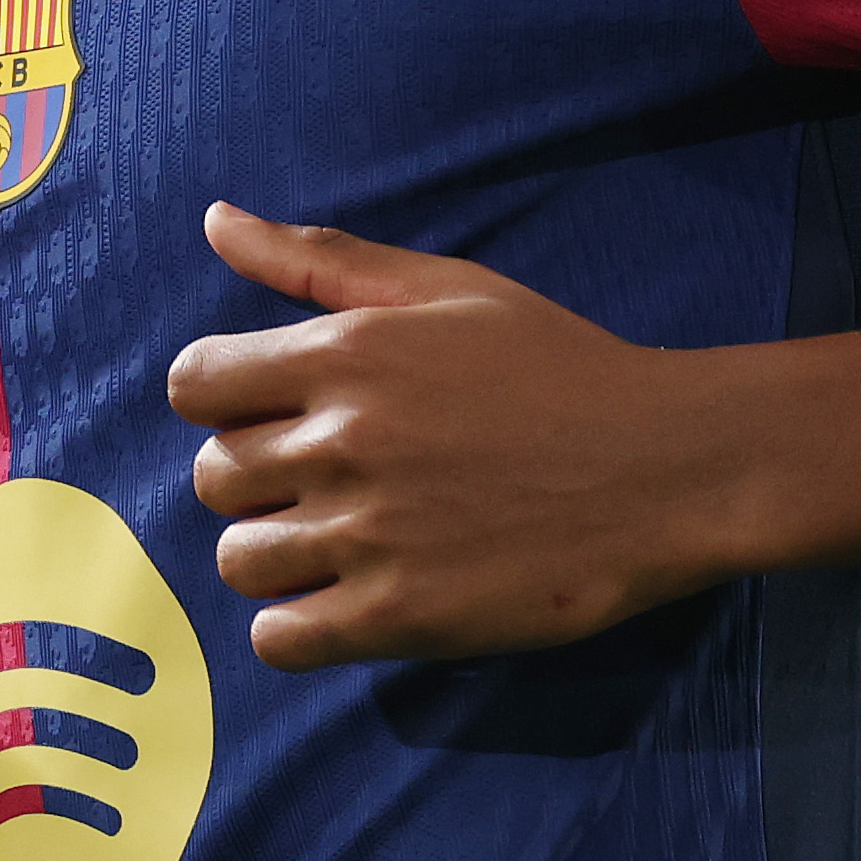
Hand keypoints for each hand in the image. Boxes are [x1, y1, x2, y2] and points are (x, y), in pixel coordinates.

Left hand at [168, 204, 729, 671]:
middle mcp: (341, 441)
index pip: (194, 385)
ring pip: (239, 560)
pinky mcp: (400, 617)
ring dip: (276, 553)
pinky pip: (279, 639)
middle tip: (326, 479)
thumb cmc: (559, 365)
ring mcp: (368, 534)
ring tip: (342, 540)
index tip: (273, 412)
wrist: (666, 466)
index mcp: (344, 353)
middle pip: (213, 476)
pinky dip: (297, 626)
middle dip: (255, 478)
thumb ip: (320, 260)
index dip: (223, 400)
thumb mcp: (445, 289)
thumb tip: (214, 220)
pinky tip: (349, 598)